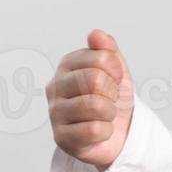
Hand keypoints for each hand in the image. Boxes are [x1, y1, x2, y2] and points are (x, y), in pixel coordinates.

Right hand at [46, 29, 134, 169]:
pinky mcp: (60, 137)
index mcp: (67, 65)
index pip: (101, 57)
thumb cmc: (112, 98)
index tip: (114, 79)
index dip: (116, 70)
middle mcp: (55, 86)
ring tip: (104, 115)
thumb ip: (107, 49)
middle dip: (112, 92)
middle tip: (109, 99)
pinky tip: (99, 131)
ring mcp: (54, 112)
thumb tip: (96, 34)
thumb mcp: (116, 70)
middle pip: (95, 80)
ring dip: (110, 113)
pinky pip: (93, 130)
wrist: (116, 132)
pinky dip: (105, 131)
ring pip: (94, 106)